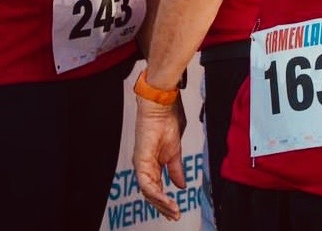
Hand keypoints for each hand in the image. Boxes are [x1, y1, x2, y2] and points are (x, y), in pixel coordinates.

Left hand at [132, 94, 186, 220]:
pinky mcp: (141, 159)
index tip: (176, 211)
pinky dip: (157, 194)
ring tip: (173, 211)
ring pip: (148, 191)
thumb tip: (181, 184)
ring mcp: (141, 162)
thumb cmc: (167, 120)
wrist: (162, 105)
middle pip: (150, 193)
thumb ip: (176, 169)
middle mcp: (145, 165)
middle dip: (163, 206)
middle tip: (174, 215)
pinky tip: (167, 201)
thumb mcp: (176, 152)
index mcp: (153, 163)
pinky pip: (147, 183)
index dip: (165, 201)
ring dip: (161, 203)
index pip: (156, 188)